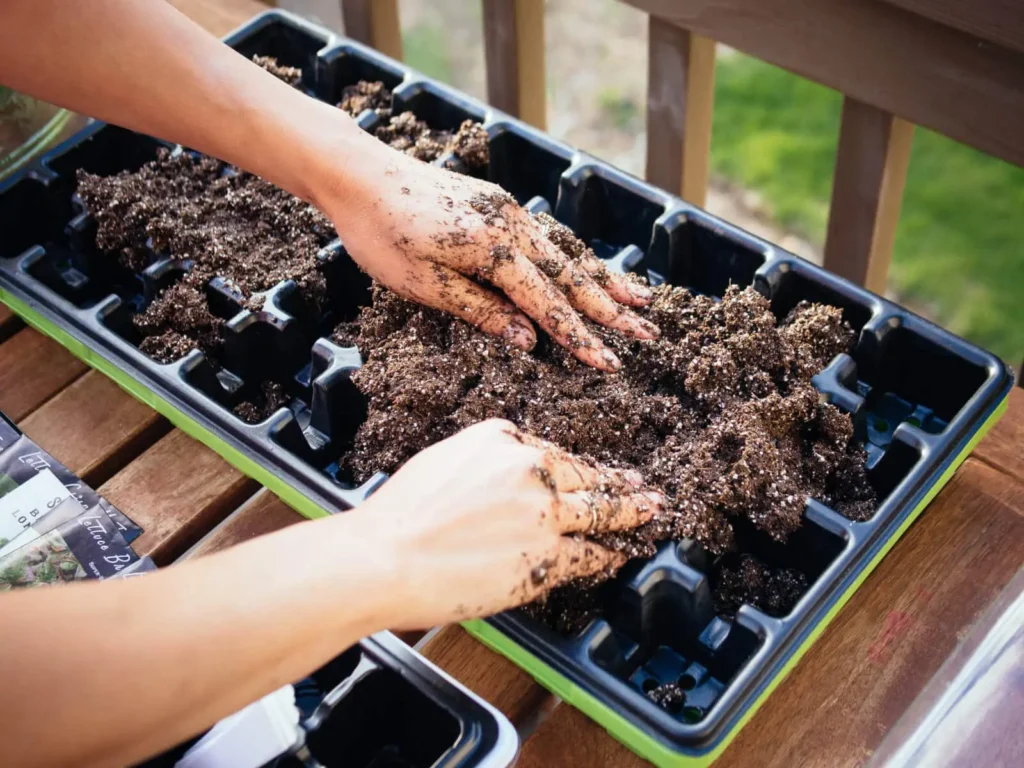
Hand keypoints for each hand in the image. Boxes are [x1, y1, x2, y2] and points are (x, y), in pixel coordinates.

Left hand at [324, 148, 658, 370]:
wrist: (359, 175)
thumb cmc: (382, 235)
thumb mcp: (425, 285)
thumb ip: (482, 312)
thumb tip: (530, 341)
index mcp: (494, 250)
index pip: (548, 304)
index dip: (579, 337)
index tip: (610, 362)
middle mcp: (512, 227)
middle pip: (570, 278)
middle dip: (611, 311)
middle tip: (648, 334)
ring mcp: (508, 212)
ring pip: (565, 255)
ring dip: (602, 282)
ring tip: (638, 301)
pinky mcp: (498, 206)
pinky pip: (548, 239)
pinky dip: (574, 259)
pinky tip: (588, 269)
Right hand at [348, 419, 662, 628]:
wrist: (386, 557)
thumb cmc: (401, 514)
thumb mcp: (446, 459)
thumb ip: (487, 461)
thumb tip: (509, 479)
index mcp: (503, 438)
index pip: (554, 454)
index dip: (580, 469)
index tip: (596, 473)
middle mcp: (531, 469)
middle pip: (587, 477)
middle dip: (619, 483)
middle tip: (644, 488)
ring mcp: (545, 514)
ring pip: (601, 510)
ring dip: (631, 513)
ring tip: (651, 512)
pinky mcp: (548, 557)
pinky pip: (590, 554)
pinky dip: (609, 554)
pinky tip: (621, 553)